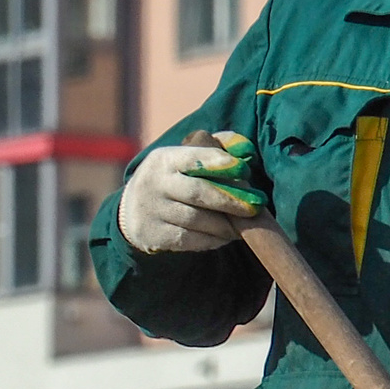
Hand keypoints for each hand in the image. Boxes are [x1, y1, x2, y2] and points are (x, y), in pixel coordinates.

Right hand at [118, 131, 263, 252]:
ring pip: (197, 220)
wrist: (133, 211)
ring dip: (226, 225)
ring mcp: (153, 211)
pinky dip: (213, 240)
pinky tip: (226, 236)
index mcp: (165, 159)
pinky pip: (191, 240)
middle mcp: (155, 183)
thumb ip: (216, 148)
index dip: (219, 163)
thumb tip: (245, 149)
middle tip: (255, 206)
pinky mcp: (154, 235)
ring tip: (245, 225)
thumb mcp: (185, 158)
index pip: (192, 158)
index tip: (244, 169)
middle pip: (198, 193)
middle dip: (230, 200)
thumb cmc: (174, 180)